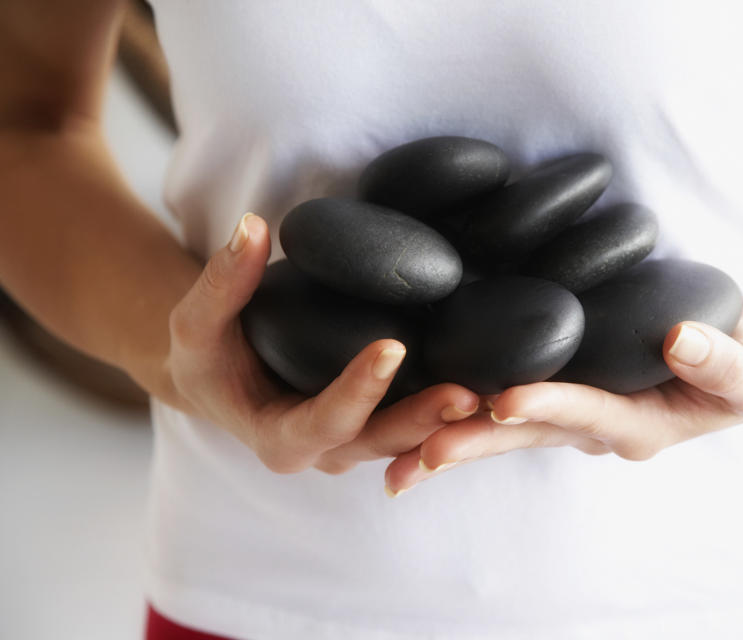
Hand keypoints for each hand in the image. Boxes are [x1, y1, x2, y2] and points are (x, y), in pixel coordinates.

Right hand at [166, 213, 478, 473]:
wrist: (222, 381)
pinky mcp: (380, 423)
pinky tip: (494, 375)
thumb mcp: (196, 322)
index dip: (358, 389)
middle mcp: (326, 450)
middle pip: (382, 442)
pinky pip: (421, 421)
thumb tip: (251, 225)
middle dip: (424, 419)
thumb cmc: (208, 356)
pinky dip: (454, 406)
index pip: (324, 421)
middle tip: (468, 392)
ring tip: (497, 389)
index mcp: (279, 438)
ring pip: (412, 439)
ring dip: (452, 419)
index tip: (391, 347)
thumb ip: (223, 281)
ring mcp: (358, 442)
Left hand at [384, 317, 742, 494]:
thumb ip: (720, 359)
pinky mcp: (559, 395)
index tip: (504, 400)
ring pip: (506, 429)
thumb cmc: (742, 372)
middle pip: (528, 434)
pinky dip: (463, 413)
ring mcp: (572, 416)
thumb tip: (678, 338)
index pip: (587, 412)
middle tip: (422, 456)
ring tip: (398, 460)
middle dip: (476, 443)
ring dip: (455, 440)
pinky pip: (505, 407)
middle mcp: (596, 428)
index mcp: (639, 424)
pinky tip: (416, 412)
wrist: (731, 375)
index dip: (548, 404)